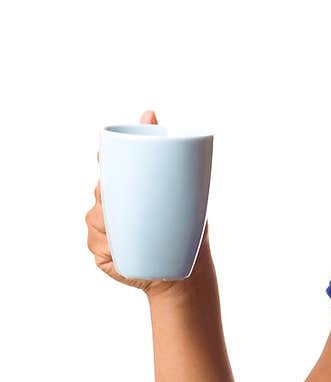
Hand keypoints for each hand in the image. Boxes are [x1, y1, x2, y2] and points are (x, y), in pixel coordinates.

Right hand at [85, 108, 210, 297]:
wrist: (183, 269)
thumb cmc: (183, 227)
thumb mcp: (181, 189)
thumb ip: (168, 152)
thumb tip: (148, 112)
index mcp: (126, 186)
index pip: (107, 165)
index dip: (103, 158)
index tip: (104, 156)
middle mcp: (111, 205)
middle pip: (99, 191)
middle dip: (106, 192)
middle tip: (122, 199)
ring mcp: (103, 229)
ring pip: (95, 218)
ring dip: (108, 223)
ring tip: (130, 231)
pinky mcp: (101, 252)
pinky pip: (96, 244)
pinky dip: (106, 246)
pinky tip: (118, 248)